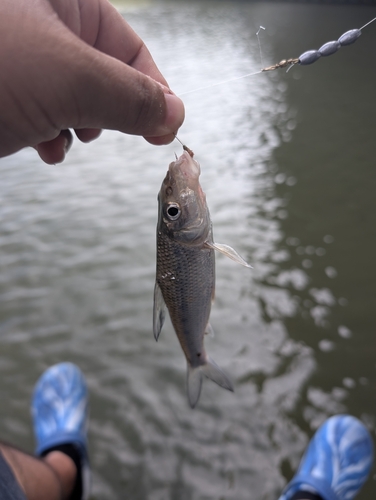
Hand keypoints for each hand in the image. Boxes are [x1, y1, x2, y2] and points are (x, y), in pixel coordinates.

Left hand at [0, 0, 184, 163]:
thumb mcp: (69, 80)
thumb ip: (129, 97)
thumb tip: (173, 114)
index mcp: (65, 1)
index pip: (129, 46)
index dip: (153, 88)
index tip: (166, 125)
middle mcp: (45, 28)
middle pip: (104, 76)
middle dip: (108, 111)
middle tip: (106, 129)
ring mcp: (26, 63)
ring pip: (76, 101)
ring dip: (79, 128)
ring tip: (64, 136)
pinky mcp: (10, 93)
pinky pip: (46, 115)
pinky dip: (52, 137)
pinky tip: (44, 146)